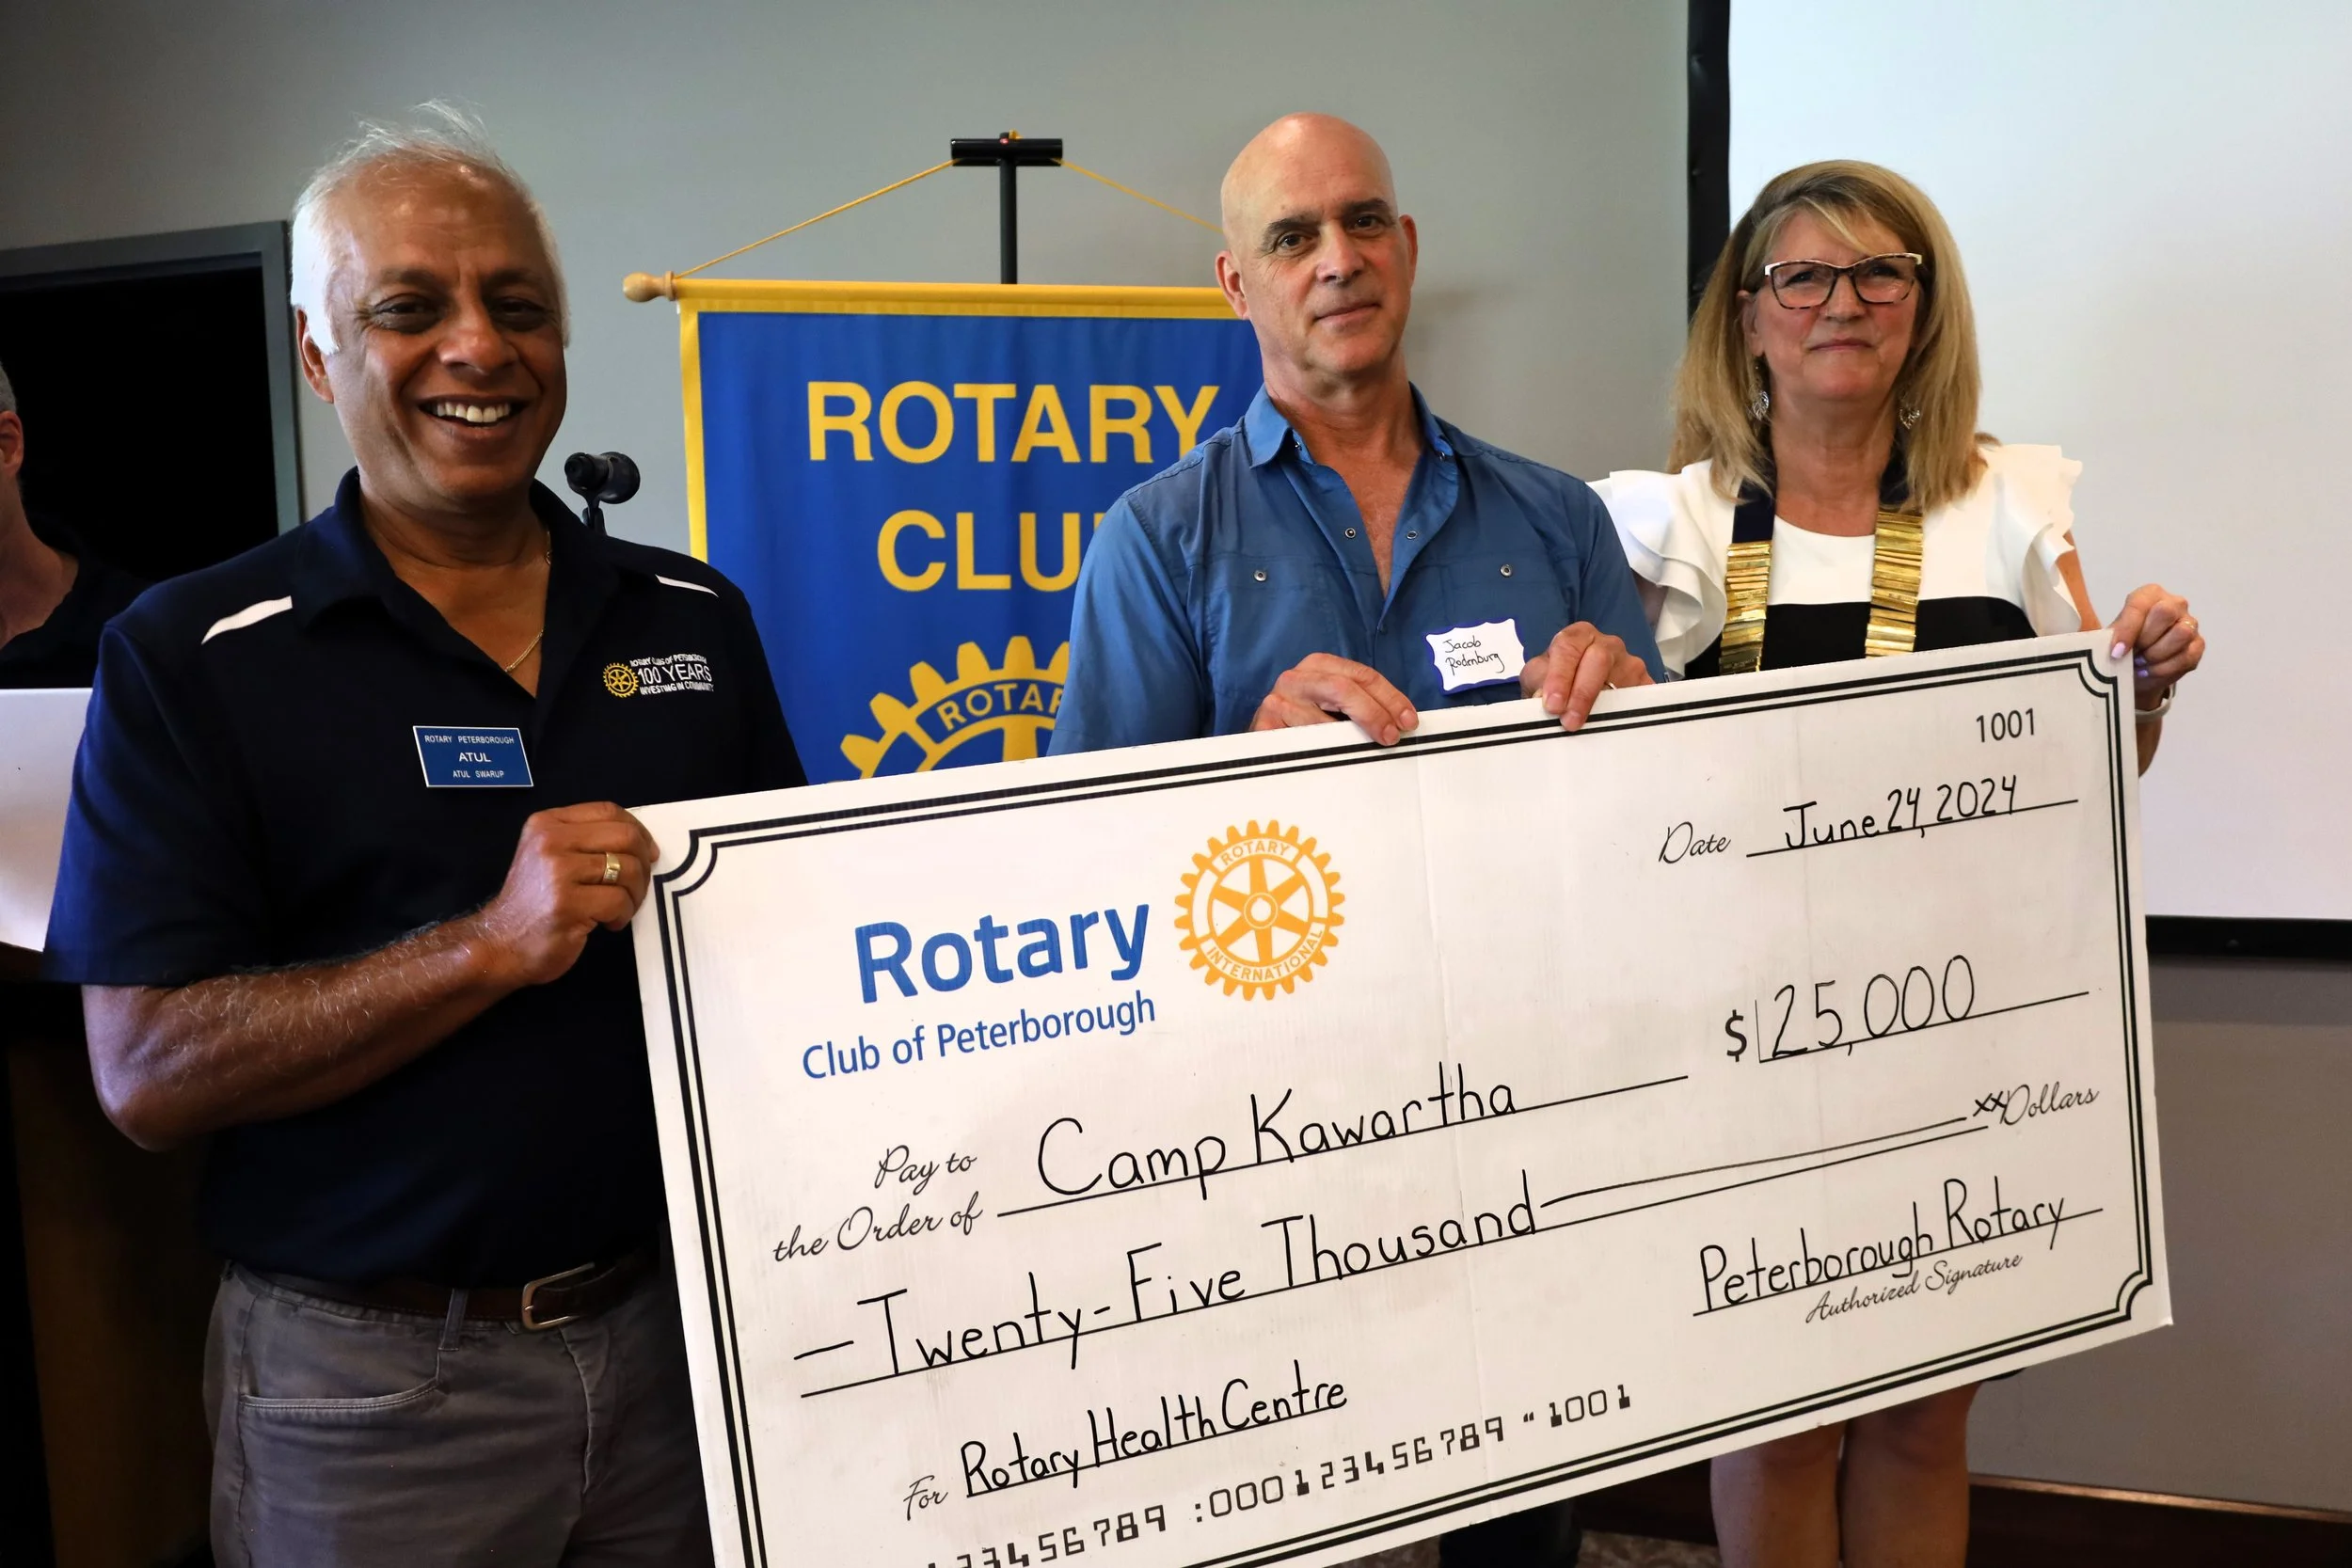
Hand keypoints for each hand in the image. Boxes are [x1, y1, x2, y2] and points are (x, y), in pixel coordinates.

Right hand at [470, 803, 660, 986]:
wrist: (500, 944)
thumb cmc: (534, 904)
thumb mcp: (550, 857)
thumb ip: (586, 841)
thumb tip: (642, 843)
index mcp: (547, 824)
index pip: (608, 811)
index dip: (638, 830)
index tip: (648, 853)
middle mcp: (550, 841)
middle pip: (625, 837)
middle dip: (643, 864)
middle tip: (637, 887)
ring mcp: (558, 872)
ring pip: (628, 869)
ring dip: (636, 894)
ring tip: (620, 908)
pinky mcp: (567, 904)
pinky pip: (619, 901)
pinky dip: (623, 915)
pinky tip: (608, 923)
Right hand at [1248, 653, 1418, 744]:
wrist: (1264, 740)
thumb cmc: (1307, 723)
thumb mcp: (1335, 706)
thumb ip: (1362, 706)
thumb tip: (1400, 721)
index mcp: (1319, 665)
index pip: (1363, 675)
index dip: (1390, 697)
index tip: (1408, 720)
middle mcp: (1296, 678)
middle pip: (1343, 688)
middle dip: (1374, 712)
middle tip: (1392, 736)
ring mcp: (1277, 701)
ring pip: (1322, 720)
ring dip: (1348, 739)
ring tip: (1364, 752)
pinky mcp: (1264, 726)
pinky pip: (1300, 742)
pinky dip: (1319, 751)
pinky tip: (1333, 760)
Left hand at [1518, 623, 1652, 730]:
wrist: (1574, 689)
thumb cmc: (1557, 679)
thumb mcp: (1537, 676)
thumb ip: (1537, 683)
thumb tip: (1542, 699)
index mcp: (1579, 636)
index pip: (1569, 648)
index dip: (1559, 677)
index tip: (1553, 705)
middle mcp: (1607, 644)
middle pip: (1599, 660)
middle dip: (1582, 693)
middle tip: (1569, 721)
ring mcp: (1630, 664)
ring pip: (1623, 681)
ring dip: (1604, 707)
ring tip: (1588, 728)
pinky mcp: (1646, 685)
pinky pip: (1643, 698)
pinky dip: (1629, 713)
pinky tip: (1615, 726)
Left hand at [2107, 584, 2203, 706]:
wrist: (2136, 667)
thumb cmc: (2123, 644)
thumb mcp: (2111, 638)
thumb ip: (2112, 637)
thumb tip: (2115, 648)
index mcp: (2149, 595)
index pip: (2140, 605)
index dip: (2128, 629)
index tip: (2116, 652)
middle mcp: (2174, 604)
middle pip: (2165, 612)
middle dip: (2145, 639)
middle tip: (2131, 654)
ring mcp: (2189, 623)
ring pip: (2182, 633)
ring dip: (2157, 654)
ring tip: (2139, 662)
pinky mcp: (2197, 645)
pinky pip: (2187, 656)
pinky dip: (2165, 668)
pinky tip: (2148, 670)